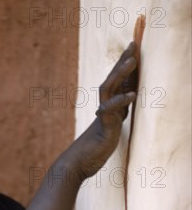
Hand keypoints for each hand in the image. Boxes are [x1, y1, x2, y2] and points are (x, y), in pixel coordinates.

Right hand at [70, 42, 137, 180]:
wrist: (76, 165)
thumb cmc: (91, 151)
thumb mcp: (109, 129)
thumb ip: (115, 116)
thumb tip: (124, 104)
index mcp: (107, 109)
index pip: (117, 84)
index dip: (125, 67)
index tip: (134, 50)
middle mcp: (104, 109)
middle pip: (113, 80)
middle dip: (123, 62)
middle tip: (133, 44)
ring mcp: (102, 117)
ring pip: (109, 89)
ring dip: (120, 74)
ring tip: (132, 60)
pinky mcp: (103, 128)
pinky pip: (111, 111)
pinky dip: (121, 102)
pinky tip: (132, 94)